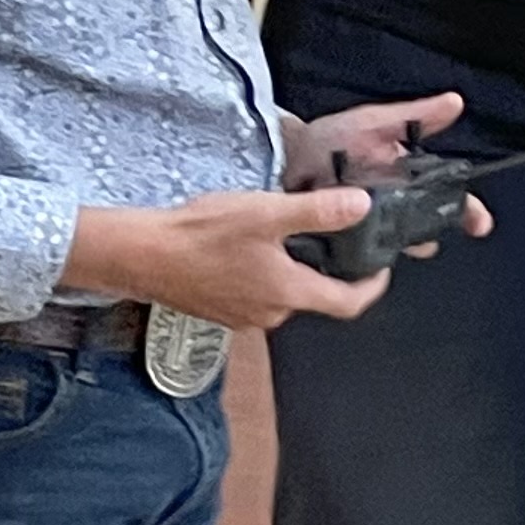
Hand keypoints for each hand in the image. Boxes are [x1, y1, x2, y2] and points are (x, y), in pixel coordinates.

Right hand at [68, 184, 386, 328]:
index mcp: (289, 293)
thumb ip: (319, 212)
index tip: (380, 270)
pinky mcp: (220, 311)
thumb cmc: (201, 236)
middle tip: (324, 235)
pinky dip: (259, 274)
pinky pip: (253, 294)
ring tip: (278, 233)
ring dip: (287, 269)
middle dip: (324, 267)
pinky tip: (243, 249)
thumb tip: (360, 206)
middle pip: (314, 295)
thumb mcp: (267, 213)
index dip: (371, 287)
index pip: (348, 303)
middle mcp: (270, 313)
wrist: (143, 255)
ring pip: (282, 293)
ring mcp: (243, 317)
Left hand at [279, 90, 490, 248]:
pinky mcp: (345, 244)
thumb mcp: (374, 123)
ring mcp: (369, 227)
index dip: (465, 210)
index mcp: (405, 178)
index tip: (479, 223)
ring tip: (391, 243)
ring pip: (397, 243)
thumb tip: (454, 103)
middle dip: (431, 233)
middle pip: (425, 225)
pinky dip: (368, 260)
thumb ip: (414, 116)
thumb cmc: (328, 138)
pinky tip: (365, 259)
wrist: (282, 157)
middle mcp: (393, 206)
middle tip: (427, 239)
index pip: (446, 198)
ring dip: (399, 245)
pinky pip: (364, 258)